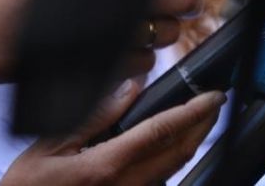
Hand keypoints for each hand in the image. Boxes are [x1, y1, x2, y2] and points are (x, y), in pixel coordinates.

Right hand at [1, 80, 225, 185]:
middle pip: (180, 152)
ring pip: (173, 169)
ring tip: (200, 119)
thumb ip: (94, 116)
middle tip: (215, 103)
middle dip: (203, 126)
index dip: (194, 112)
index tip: (214, 96)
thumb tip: (129, 88)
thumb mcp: (49, 146)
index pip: (163, 131)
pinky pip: (157, 181)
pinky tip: (171, 145)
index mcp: (107, 165)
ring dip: (191, 143)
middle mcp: (126, 185)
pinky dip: (171, 160)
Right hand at [122, 0, 237, 75]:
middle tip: (180, 1)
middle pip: (186, 0)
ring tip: (136, 23)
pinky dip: (138, 55)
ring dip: (162, 30)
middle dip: (187, 3)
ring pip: (171, 33)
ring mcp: (119, 30)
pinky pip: (148, 61)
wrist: (10, 25)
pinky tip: (117, 45)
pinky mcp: (111, 63)